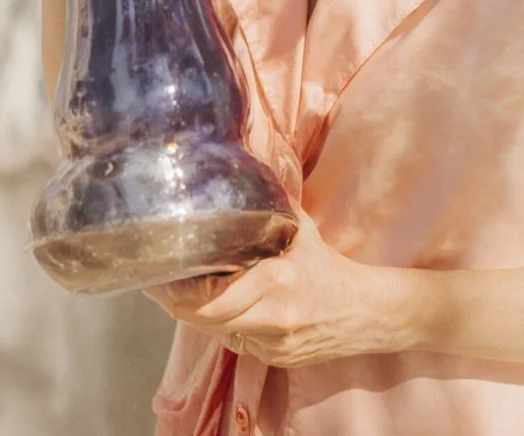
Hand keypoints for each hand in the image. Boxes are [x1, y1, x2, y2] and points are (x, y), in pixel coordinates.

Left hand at [145, 206, 383, 367]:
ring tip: (178, 292)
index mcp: (276, 282)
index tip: (158, 275)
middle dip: (177, 304)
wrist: (365, 312)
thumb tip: (243, 164)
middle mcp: (273, 317)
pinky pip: (235, 343)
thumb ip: (271, 204)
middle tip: (158, 282)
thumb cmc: (327, 265)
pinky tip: (215, 306)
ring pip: (215, 333)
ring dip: (196, 315)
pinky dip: (221, 326)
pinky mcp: (275, 359)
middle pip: (205, 320)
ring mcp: (274, 344)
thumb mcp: (300, 228)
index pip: (211, 300)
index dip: (178, 293)